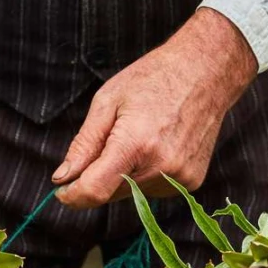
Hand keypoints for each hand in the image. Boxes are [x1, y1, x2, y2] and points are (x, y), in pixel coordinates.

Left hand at [53, 8, 258, 207]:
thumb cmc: (153, 79)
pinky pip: (155, 189)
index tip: (63, 191)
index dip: (73, 196)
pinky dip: (148, 174)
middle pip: (112, 193)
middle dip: (100, 176)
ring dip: (126, 175)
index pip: (95, 190)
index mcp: (135, 143)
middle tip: (112, 139)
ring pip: (133, 193)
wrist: (206, 72)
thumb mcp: (108, 101)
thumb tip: (62, 178)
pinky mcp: (192, 181)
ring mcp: (180, 176)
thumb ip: (84, 144)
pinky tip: (159, 144)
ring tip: (143, 136)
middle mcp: (161, 166)